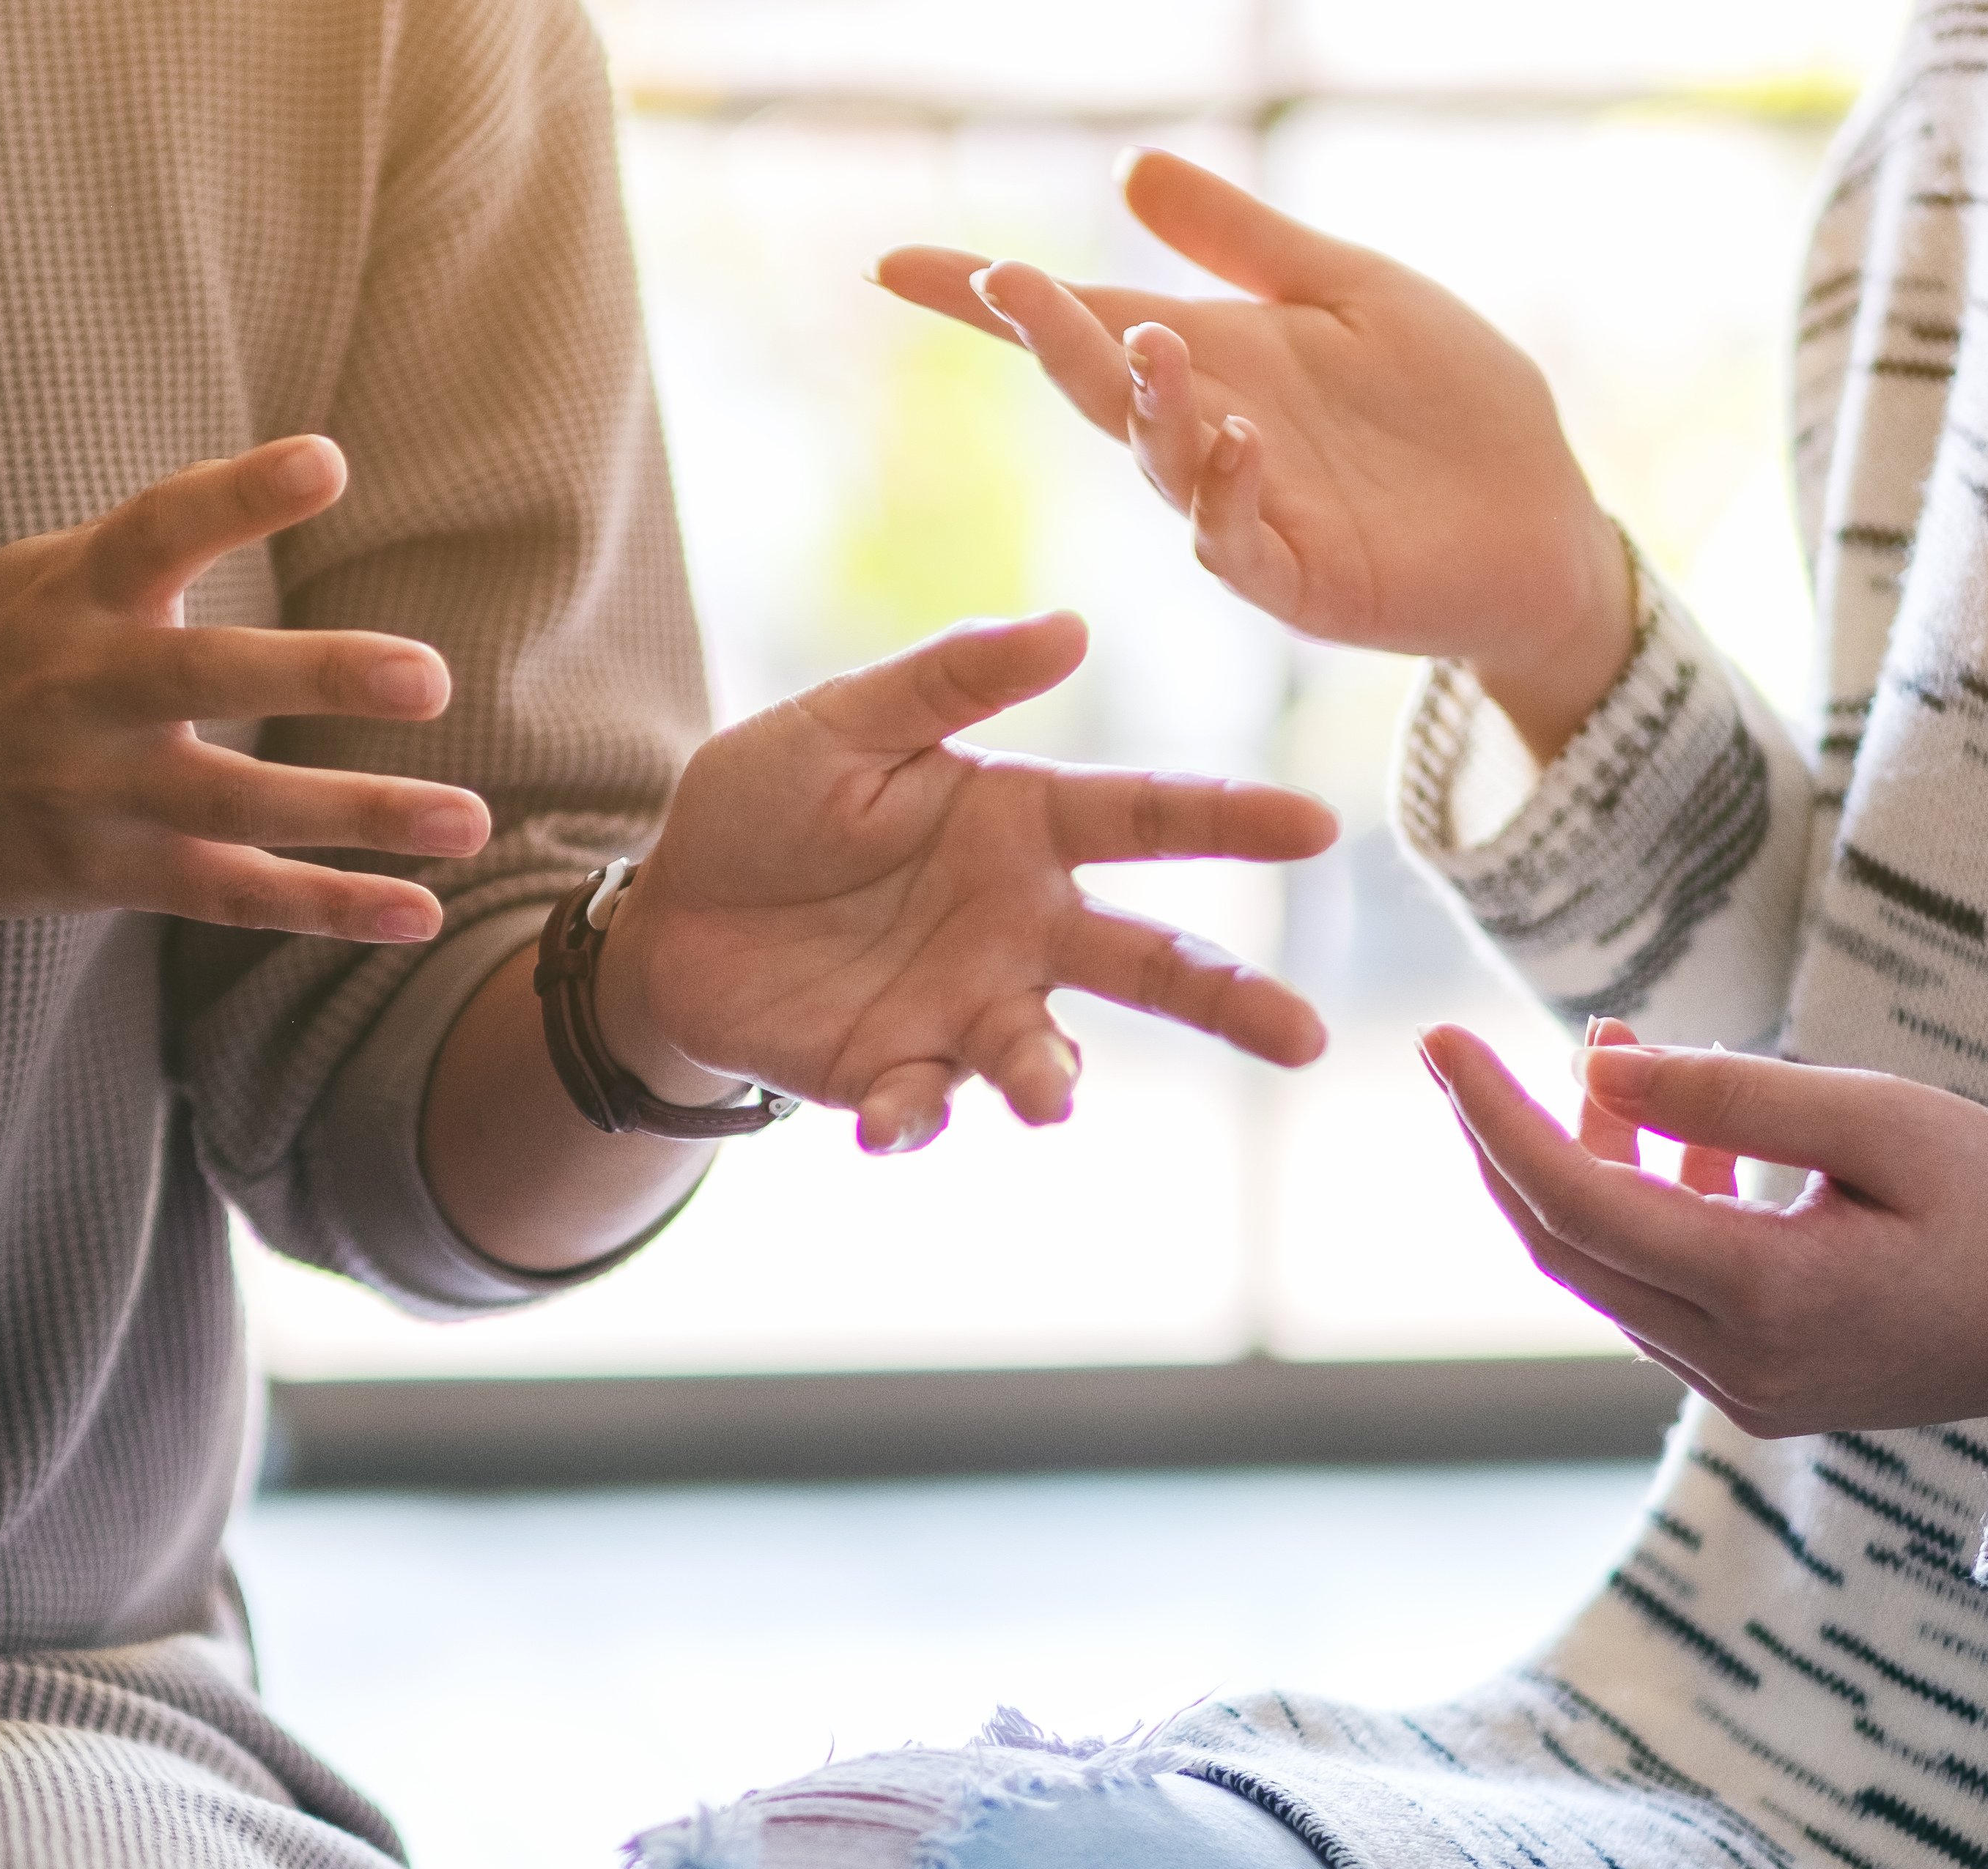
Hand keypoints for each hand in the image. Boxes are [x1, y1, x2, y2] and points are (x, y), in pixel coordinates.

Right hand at [0, 436, 489, 949]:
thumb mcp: (29, 579)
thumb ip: (139, 550)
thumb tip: (261, 486)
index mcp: (71, 594)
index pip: (158, 528)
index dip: (238, 494)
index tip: (326, 461)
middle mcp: (83, 689)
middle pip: (206, 676)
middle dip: (316, 675)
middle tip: (428, 677)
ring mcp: (94, 789)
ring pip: (239, 805)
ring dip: (359, 814)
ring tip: (471, 820)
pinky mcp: (105, 872)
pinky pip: (232, 893)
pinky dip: (325, 906)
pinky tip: (417, 912)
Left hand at [602, 612, 1339, 1152]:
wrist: (668, 914)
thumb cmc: (766, 801)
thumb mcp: (844, 722)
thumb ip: (950, 679)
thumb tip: (1074, 627)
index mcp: (1025, 824)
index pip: (1151, 817)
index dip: (1234, 820)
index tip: (1318, 825)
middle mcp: (1022, 924)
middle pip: (1152, 963)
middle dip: (1233, 1000)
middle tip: (1306, 1037)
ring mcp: (968, 1007)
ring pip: (1048, 1054)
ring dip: (1053, 1080)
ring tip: (1050, 1101)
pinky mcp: (900, 1072)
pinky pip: (927, 1104)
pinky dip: (915, 1118)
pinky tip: (885, 1123)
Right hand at [875, 150, 1633, 754]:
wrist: (1544, 518)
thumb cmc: (1450, 403)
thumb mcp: (1350, 290)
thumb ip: (1243, 241)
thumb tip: (1131, 170)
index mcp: (1211, 361)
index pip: (1081, 322)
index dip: (987, 300)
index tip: (895, 265)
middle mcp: (1207, 436)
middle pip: (1099, 386)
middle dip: (1047, 337)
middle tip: (1004, 280)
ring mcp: (1245, 515)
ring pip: (1159, 464)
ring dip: (1145, 406)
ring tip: (1149, 341)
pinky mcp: (1299, 582)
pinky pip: (1238, 545)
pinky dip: (1228, 496)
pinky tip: (1239, 441)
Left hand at [1423, 1019, 1987, 1436]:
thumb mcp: (1884, 1119)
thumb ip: (1734, 1096)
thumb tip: (1598, 1064)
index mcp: (1765, 1297)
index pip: (1575, 1200)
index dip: (1493, 1116)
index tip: (1436, 1038)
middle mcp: (1734, 1362)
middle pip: (1565, 1245)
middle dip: (1511, 1142)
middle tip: (1480, 1050)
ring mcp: (1744, 1388)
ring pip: (1608, 1270)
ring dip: (1589, 1166)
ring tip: (1618, 1059)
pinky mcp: (1761, 1388)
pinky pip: (1660, 1295)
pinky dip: (1645, 1212)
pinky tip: (1681, 1141)